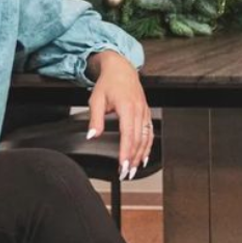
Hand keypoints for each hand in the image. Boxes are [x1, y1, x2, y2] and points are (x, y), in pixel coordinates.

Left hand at [85, 50, 153, 179]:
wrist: (121, 69)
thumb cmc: (108, 83)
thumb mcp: (96, 99)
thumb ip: (95, 119)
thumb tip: (92, 135)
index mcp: (127, 107)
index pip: (128, 134)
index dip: (126, 152)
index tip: (123, 165)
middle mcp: (138, 110)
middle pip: (138, 140)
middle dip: (133, 159)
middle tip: (126, 174)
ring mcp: (144, 112)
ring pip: (146, 138)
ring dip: (141, 155)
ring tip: (134, 170)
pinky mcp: (146, 113)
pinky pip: (149, 132)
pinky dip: (148, 146)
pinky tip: (144, 157)